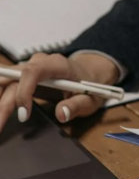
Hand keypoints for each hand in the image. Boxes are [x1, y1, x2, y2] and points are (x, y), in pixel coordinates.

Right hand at [0, 52, 120, 132]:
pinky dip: (0, 98)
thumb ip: (77, 106)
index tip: (24, 115)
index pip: (32, 71)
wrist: (89, 72)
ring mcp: (29, 67)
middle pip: (13, 79)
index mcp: (57, 64)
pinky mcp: (23, 76)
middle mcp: (39, 62)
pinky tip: (0, 113)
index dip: (24, 92)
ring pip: (5, 81)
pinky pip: (7, 84)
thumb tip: (61, 114)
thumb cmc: (89, 84)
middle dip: (2, 105)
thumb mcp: (90, 99)